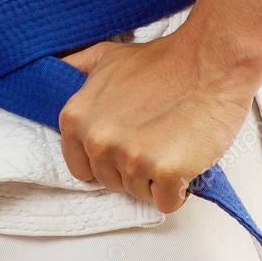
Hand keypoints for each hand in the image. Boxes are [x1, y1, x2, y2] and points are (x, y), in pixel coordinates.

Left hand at [58, 28, 258, 213]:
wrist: (209, 62)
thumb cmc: (162, 60)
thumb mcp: (103, 57)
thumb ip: (75, 69)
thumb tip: (52, 72)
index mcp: (77, 119)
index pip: (80, 167)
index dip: (105, 159)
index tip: (123, 147)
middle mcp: (98, 141)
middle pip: (110, 182)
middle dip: (131, 168)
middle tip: (154, 140)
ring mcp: (131, 159)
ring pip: (138, 194)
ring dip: (155, 179)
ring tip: (171, 145)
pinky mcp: (165, 172)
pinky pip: (166, 203)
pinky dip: (178, 190)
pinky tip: (184, 160)